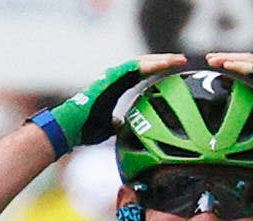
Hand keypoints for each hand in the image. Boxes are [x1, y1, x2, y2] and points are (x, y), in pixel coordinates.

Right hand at [30, 54, 184, 152]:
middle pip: (145, 64)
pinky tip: (164, 63)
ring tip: (177, 59)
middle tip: (182, 60)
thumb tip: (124, 127)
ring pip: (142, 62)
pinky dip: (150, 65)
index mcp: (116, 87)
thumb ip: (117, 124)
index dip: (157, 69)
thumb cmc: (85, 129)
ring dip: (160, 60)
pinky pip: (134, 68)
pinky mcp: (110, 79)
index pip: (142, 73)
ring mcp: (112, 77)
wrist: (70, 128)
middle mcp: (115, 79)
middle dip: (164, 61)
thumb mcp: (108, 128)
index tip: (173, 70)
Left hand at [207, 53, 252, 153]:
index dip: (233, 63)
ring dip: (229, 58)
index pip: (251, 66)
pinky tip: (226, 65)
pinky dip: (239, 66)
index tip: (217, 64)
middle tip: (209, 58)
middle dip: (227, 56)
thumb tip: (249, 116)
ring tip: (212, 59)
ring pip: (249, 60)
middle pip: (247, 59)